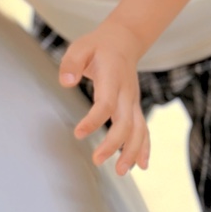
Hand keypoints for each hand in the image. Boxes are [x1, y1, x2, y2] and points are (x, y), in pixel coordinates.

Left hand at [58, 21, 150, 174]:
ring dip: (132, 152)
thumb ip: (72, 63)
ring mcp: (133, 101)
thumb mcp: (80, 47)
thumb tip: (66, 82)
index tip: (78, 133)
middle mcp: (127, 92)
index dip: (94, 120)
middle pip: (126, 122)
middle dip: (114, 144)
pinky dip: (144, 148)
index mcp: (113, 78)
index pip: (106, 103)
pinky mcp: (134, 107)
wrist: (124, 40)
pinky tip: (141, 166)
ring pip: (139, 130)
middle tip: (97, 160)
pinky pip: (144, 130)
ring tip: (121, 171)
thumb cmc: (98, 46)